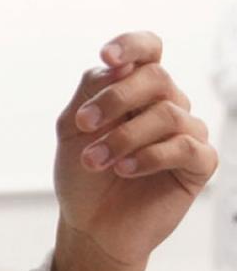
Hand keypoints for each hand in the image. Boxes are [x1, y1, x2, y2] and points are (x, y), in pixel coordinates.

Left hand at [54, 31, 218, 267]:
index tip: (107, 58)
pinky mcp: (199, 164)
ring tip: (94, 161)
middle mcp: (166, 104)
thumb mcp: (72, 128)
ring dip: (122, 137)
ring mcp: (186, 132)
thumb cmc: (83, 176)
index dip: (132, 45)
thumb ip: (90, 91)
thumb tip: (115, 66)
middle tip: (84, 125)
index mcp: (136, 90)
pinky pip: (184, 147)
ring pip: (167, 113)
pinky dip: (148, 156)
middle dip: (115, 99)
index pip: (148, 50)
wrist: (91, 224)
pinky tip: (124, 170)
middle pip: (155, 78)